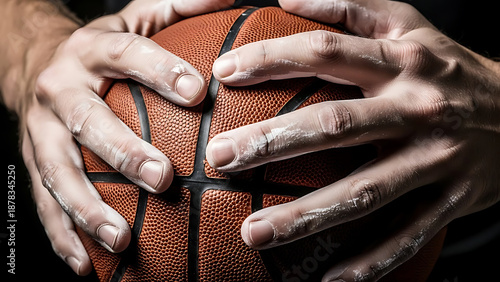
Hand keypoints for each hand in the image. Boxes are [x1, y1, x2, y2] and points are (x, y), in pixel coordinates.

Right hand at [4, 0, 232, 274]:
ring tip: (122, 237)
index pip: (127, 54)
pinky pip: (44, 203)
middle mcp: (61, 91)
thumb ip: (176, 9)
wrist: (33, 66)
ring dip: (89, 207)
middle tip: (163, 177)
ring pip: (60, 172)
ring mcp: (41, 133)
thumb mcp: (134, 17)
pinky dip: (64, 235)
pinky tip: (86, 265)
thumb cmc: (100, 50)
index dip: (159, 70)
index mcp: (92, 51)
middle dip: (123, 151)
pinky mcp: (32, 165)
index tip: (199, 91)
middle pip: (88, 121)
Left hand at [207, 0, 499, 279]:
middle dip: (271, 142)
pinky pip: (408, 236)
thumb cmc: (449, 65)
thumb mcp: (407, 22)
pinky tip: (328, 280)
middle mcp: (417, 108)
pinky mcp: (454, 200)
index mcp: (402, 60)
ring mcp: (436, 160)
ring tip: (252, 233)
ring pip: (363, 193)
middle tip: (219, 159)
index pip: (326, 52)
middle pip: (334, 126)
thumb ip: (348, 5)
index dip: (271, 58)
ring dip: (306, 215)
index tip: (222, 73)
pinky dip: (370, 262)